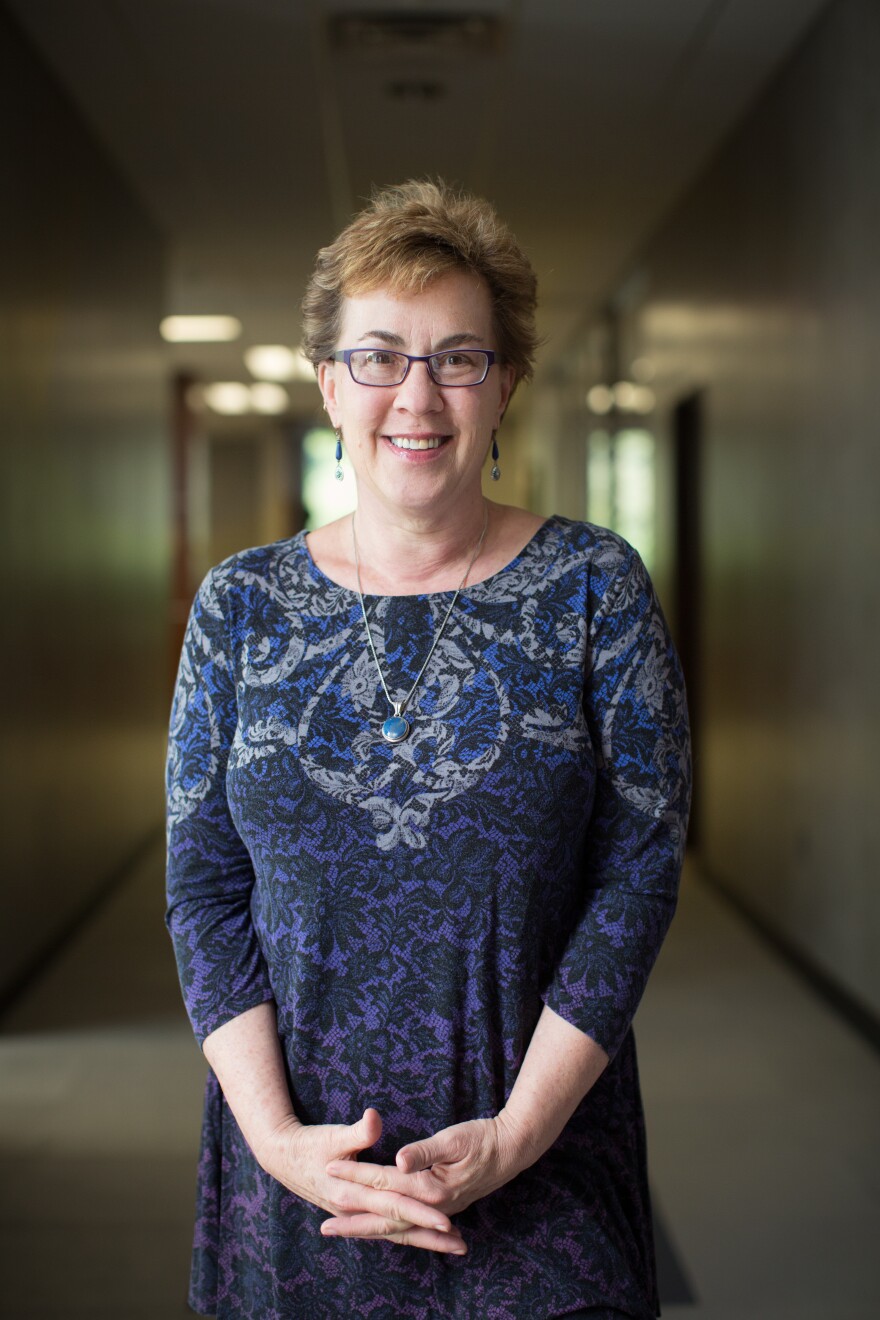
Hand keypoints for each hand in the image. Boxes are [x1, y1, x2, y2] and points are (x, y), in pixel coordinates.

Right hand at [257, 1108, 464, 1254]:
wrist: (283, 1157)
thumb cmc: (309, 1143)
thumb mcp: (333, 1135)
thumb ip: (358, 1132)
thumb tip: (375, 1118)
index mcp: (352, 1193)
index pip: (394, 1204)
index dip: (420, 1211)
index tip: (445, 1217)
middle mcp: (356, 1210)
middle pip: (399, 1226)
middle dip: (430, 1234)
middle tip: (460, 1241)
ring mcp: (355, 1214)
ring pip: (395, 1232)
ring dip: (424, 1239)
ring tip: (455, 1246)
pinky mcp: (356, 1212)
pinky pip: (386, 1229)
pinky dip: (407, 1234)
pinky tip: (425, 1236)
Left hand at [323, 1114, 526, 1241]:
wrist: (512, 1150)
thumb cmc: (483, 1138)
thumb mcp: (454, 1139)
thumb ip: (424, 1151)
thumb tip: (399, 1160)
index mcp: (430, 1188)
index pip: (384, 1181)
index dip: (356, 1174)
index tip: (330, 1168)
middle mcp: (432, 1207)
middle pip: (384, 1218)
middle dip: (353, 1222)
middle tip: (324, 1229)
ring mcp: (438, 1211)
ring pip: (396, 1228)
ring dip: (368, 1231)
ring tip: (343, 1234)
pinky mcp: (442, 1209)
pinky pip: (410, 1228)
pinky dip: (392, 1233)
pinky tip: (380, 1233)